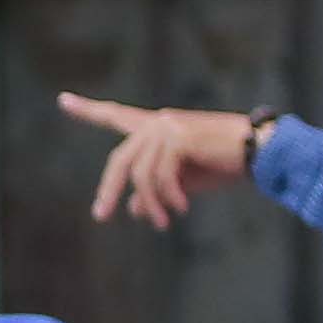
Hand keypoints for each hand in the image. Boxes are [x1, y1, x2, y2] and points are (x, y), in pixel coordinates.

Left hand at [61, 94, 265, 228]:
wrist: (259, 153)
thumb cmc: (225, 166)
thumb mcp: (183, 182)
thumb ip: (155, 190)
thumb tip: (131, 208)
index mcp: (156, 127)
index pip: (116, 116)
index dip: (88, 110)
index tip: (62, 100)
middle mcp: (158, 122)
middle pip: (120, 160)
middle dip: (108, 190)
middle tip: (101, 216)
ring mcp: (168, 127)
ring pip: (140, 175)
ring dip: (151, 204)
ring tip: (163, 223)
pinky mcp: (179, 138)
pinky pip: (160, 177)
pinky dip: (167, 198)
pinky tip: (180, 209)